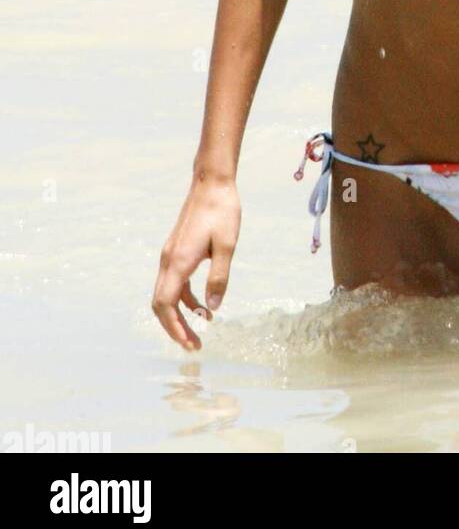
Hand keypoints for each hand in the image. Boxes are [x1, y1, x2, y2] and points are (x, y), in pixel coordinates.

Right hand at [151, 174, 240, 350]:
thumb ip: (219, 278)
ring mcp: (170, 255)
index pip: (166, 305)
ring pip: (165, 295)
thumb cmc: (222, 211)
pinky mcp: (177, 250)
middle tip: (193, 345)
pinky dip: (185, 299)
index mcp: (178, 261)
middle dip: (174, 328)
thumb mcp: (227, 245)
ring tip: (200, 330)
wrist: (211, 183)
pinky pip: (174, 283)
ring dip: (180, 315)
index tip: (189, 344)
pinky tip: (203, 305)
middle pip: (160, 304)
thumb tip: (213, 309)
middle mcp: (168, 260)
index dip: (175, 328)